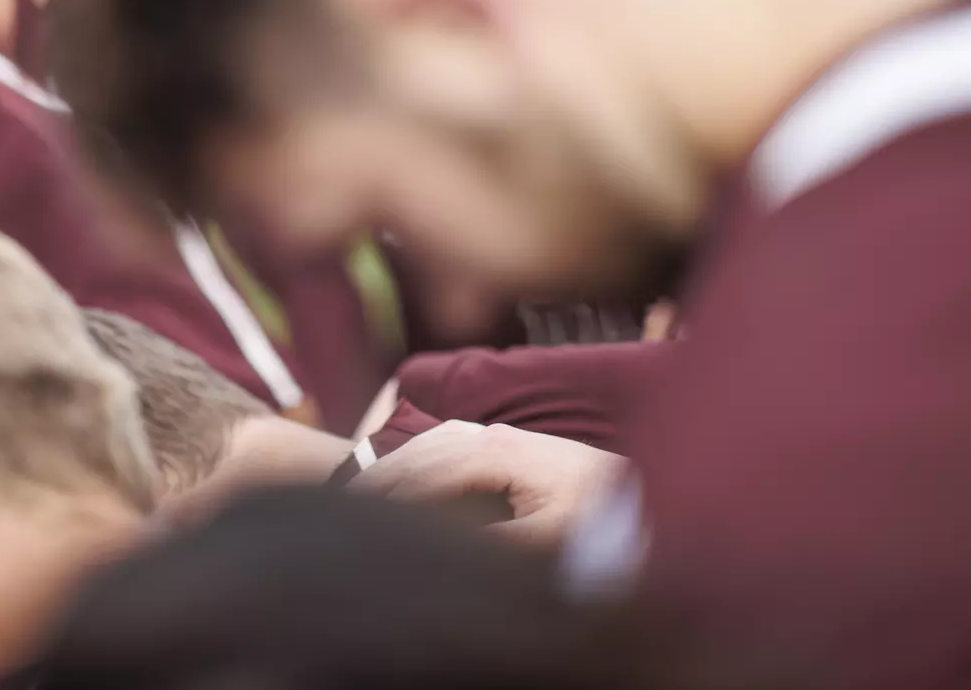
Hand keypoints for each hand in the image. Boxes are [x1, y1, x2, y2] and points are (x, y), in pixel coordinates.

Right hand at [350, 421, 622, 544]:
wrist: (643, 499)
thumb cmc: (600, 522)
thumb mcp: (546, 543)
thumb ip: (488, 544)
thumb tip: (435, 548)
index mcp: (497, 452)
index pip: (423, 473)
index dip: (387, 499)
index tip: (356, 524)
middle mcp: (492, 435)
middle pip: (418, 452)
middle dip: (379, 481)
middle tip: (339, 514)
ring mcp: (497, 435)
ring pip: (427, 444)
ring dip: (394, 469)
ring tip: (361, 501)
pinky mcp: (504, 443)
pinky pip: (443, 444)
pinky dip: (414, 461)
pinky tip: (402, 480)